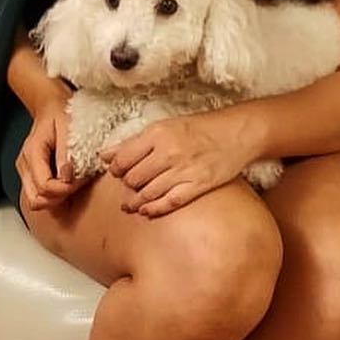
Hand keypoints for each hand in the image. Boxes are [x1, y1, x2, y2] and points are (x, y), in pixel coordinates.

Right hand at [17, 90, 86, 211]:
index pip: (45, 187)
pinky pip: (39, 193)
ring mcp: (25, 170)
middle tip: (79, 182)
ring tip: (75, 181)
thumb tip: (67, 176)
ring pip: (36, 200)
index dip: (65, 189)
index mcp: (32, 152)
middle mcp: (24, 164)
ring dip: (57, 198)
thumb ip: (66, 152)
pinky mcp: (30, 173)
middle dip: (60, 197)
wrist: (50, 105)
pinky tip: (68, 180)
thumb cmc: (60, 112)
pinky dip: (54, 193)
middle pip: (36, 200)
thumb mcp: (67, 126)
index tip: (82, 179)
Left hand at [101, 110, 258, 217]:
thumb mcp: (164, 127)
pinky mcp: (198, 185)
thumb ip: (133, 142)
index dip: (115, 169)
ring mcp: (184, 170)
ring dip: (136, 201)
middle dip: (127, 184)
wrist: (236, 133)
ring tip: (131, 204)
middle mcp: (169, 152)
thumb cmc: (199, 129)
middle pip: (133, 178)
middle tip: (129, 185)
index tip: (117, 172)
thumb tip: (104, 155)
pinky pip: (169, 202)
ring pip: (148, 193)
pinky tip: (146, 212)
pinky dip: (154, 210)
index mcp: (158, 134)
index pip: (123, 159)